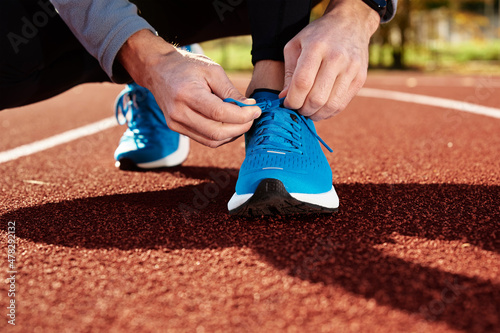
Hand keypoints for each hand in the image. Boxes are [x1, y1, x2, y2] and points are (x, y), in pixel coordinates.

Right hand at [118, 30, 260, 147]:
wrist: (157, 70)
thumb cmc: (186, 66)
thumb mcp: (212, 70)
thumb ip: (230, 91)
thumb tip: (250, 108)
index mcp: (187, 93)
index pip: (219, 113)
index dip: (242, 115)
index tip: (256, 110)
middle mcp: (179, 112)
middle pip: (216, 132)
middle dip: (240, 127)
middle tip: (252, 117)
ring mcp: (176, 123)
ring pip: (211, 140)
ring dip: (232, 134)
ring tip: (242, 121)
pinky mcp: (176, 128)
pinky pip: (204, 140)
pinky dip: (221, 136)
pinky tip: (229, 125)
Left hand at [279, 0, 379, 120]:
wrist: (351, 23)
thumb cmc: (318, 35)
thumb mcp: (296, 45)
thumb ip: (289, 73)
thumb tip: (285, 97)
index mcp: (316, 48)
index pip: (302, 83)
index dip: (292, 100)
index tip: (287, 103)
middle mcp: (336, 58)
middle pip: (316, 98)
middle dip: (303, 109)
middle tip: (298, 108)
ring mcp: (351, 69)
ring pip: (330, 105)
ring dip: (316, 114)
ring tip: (308, 110)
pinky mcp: (360, 78)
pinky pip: (342, 104)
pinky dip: (328, 112)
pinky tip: (320, 108)